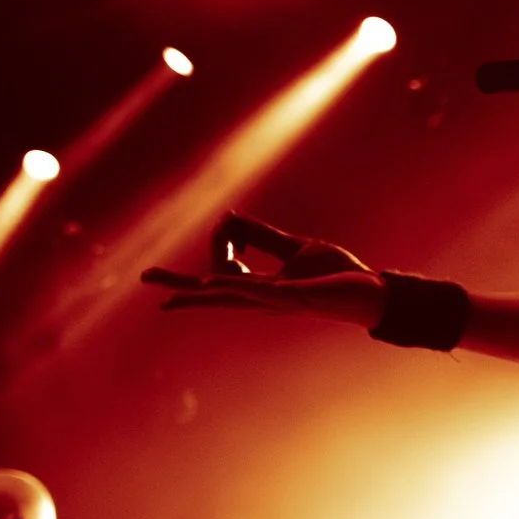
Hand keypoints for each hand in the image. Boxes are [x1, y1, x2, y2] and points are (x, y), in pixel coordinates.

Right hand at [141, 212, 382, 323]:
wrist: (372, 293)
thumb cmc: (337, 275)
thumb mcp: (296, 249)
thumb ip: (264, 236)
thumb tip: (229, 218)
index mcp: (262, 288)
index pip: (220, 276)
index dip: (220, 242)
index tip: (231, 222)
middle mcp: (263, 298)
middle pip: (213, 293)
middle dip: (179, 287)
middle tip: (146, 280)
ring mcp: (276, 300)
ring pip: (229, 294)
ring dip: (198, 291)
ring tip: (167, 294)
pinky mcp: (294, 296)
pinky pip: (258, 289)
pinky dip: (234, 284)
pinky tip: (210, 281)